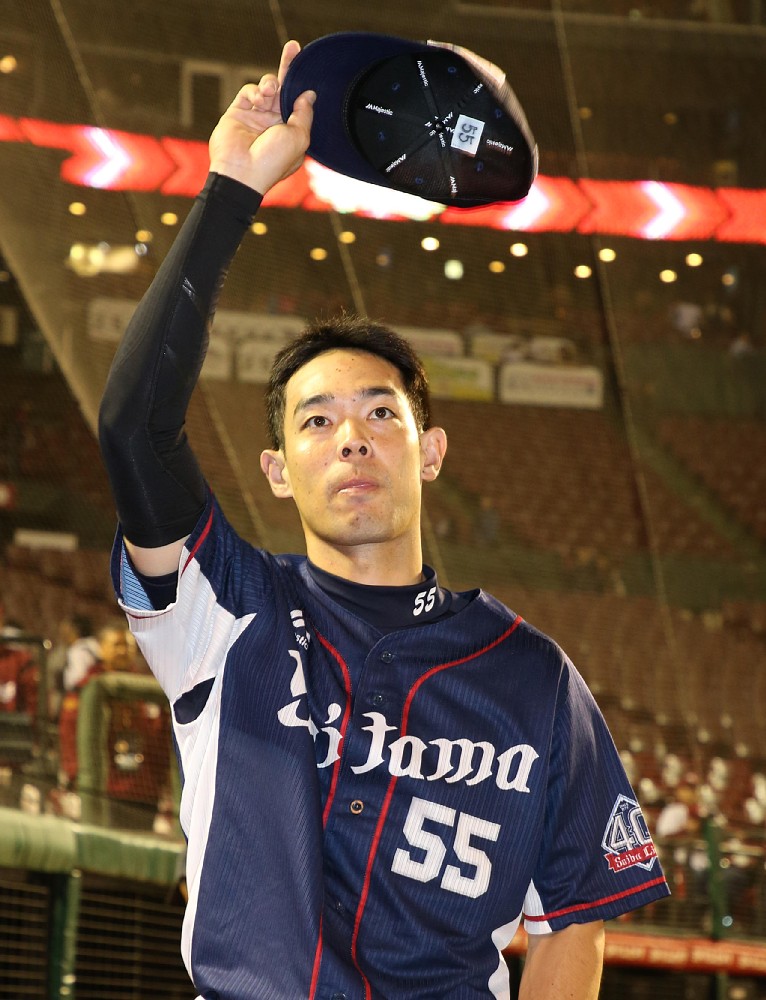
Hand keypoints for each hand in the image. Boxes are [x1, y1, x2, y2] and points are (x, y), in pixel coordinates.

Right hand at [208, 39, 314, 193]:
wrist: (241, 173)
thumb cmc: (273, 160)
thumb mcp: (298, 137)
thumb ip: (304, 114)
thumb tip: (310, 94)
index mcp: (292, 132)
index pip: (298, 102)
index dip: (302, 84)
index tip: (307, 64)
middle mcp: (274, 124)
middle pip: (283, 89)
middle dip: (288, 68)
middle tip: (293, 46)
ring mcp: (256, 118)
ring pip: (266, 88)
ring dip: (270, 85)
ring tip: (269, 92)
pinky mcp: (237, 113)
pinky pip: (249, 92)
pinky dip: (255, 91)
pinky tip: (259, 99)